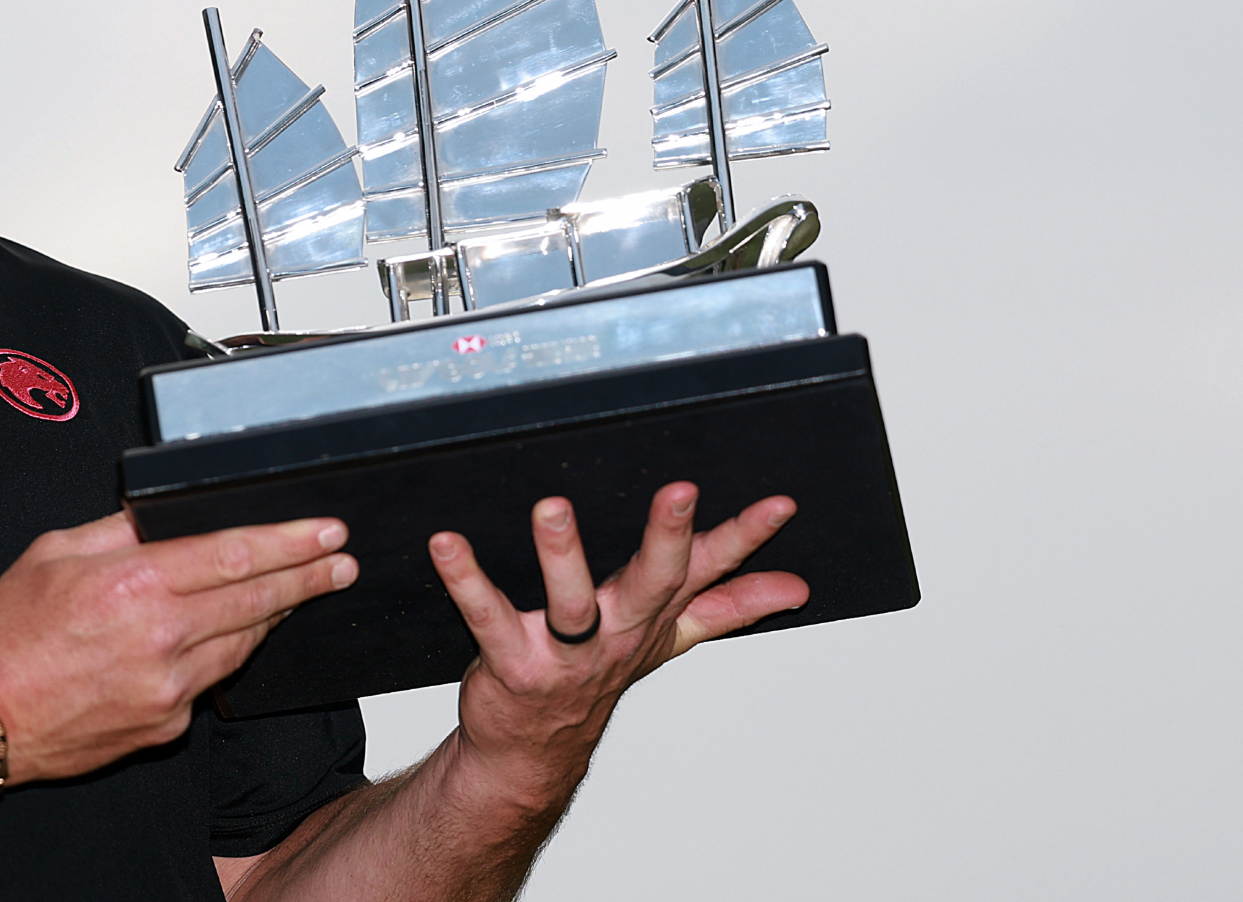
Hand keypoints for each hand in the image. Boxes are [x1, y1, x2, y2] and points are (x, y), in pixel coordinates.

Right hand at [0, 511, 355, 782]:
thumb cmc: (6, 632)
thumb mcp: (57, 552)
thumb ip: (120, 531)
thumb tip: (163, 516)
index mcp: (133, 584)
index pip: (236, 555)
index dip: (291, 542)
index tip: (327, 532)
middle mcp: (159, 638)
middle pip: (257, 601)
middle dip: (309, 579)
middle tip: (342, 564)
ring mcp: (167, 689)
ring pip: (243, 645)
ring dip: (276, 617)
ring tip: (301, 594)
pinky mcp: (165, 725)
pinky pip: (211, 682)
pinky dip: (226, 655)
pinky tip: (234, 637)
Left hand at [428, 484, 807, 807]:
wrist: (532, 751)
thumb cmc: (597, 677)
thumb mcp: (669, 639)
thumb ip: (729, 606)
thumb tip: (794, 587)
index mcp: (654, 616)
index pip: (709, 573)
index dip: (745, 541)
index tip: (780, 504)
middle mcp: (617, 633)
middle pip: (652, 584)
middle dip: (669, 539)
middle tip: (680, 492)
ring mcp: (567, 654)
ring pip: (571, 603)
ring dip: (561, 554)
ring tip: (552, 508)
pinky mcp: (513, 663)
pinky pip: (488, 618)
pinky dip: (466, 580)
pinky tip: (447, 545)